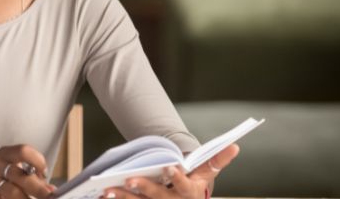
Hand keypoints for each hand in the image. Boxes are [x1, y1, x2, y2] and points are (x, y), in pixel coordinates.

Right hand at [0, 144, 56, 198]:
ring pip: (12, 192)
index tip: (44, 173)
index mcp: (4, 154)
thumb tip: (51, 190)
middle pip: (19, 175)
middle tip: (50, 196)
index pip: (23, 151)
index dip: (37, 160)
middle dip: (38, 188)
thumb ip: (30, 174)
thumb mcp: (11, 166)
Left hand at [102, 144, 239, 198]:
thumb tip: (235, 146)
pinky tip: (104, 195)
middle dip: (145, 188)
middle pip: (158, 197)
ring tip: (109, 188)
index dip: (177, 178)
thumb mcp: (206, 174)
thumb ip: (217, 160)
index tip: (169, 167)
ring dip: (124, 197)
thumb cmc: (195, 184)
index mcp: (190, 193)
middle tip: (131, 178)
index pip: (184, 186)